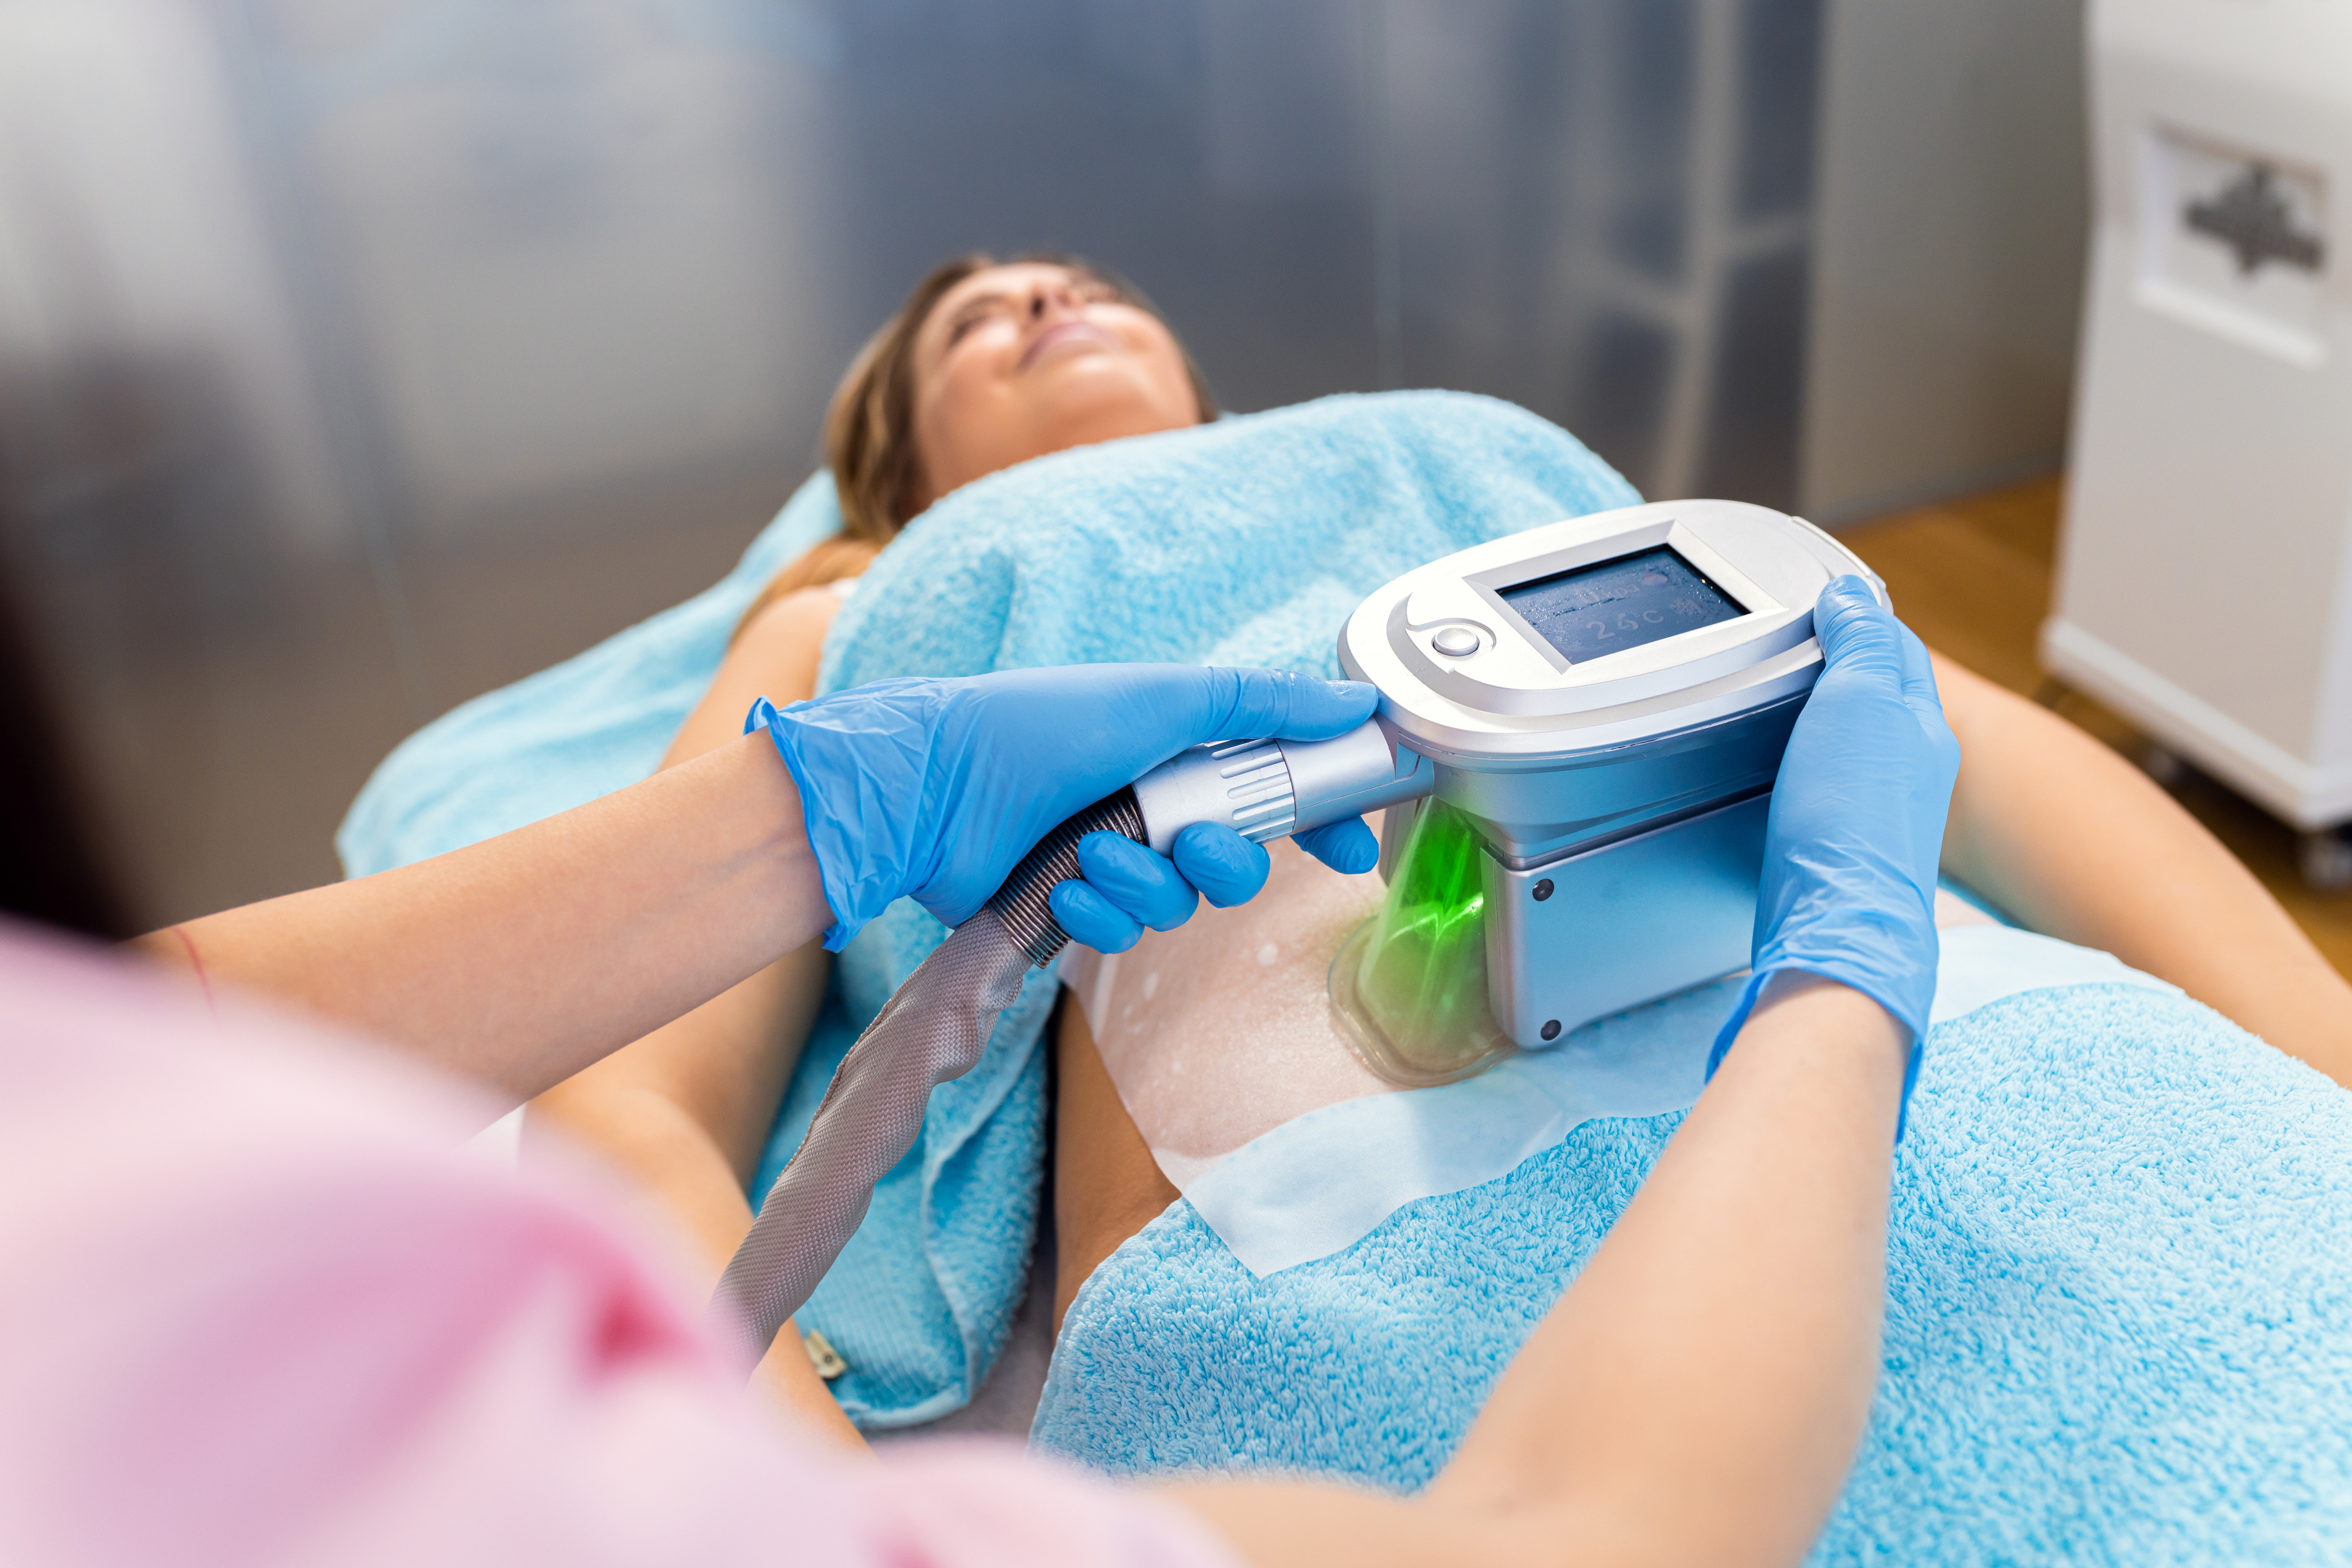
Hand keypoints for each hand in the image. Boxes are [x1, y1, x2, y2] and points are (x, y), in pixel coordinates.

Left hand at [752, 665, 1380, 949]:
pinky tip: (1060, 886)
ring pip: (1179, 905)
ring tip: (1092, 853)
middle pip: (1238, 863)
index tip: (1353, 851)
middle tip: (1195, 842)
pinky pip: (1119, 933)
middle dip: (1226, 862)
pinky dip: (1096, 912)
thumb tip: (1359, 702)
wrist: (932, 788)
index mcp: (1182, 751)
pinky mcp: (1071, 907)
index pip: (1278, 793)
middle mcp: (1154, 805)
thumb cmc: (1037, 727)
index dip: (1321, 825)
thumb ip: (1263, 702)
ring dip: (1145, 884)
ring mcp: (1113, 858)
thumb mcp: (1162, 698)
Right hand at [1708, 577, 1960, 1127]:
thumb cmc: (1852, 819)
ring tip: (1778, 699)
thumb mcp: (1860, 701)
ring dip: (1822, 714)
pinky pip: (1831, 785)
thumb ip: (1862, 641)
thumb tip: (1852, 595)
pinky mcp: (1844, 847)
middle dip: (1841, 664)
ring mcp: (1881, 810)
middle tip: (1792, 644)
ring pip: (1853, 740)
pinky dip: (1806, 764)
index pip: (1894, 644)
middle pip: (1877, 692)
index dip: (1856, 615)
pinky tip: (1776, 773)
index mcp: (1920, 722)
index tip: (1817, 600)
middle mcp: (1911, 765)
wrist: (1837, 926)